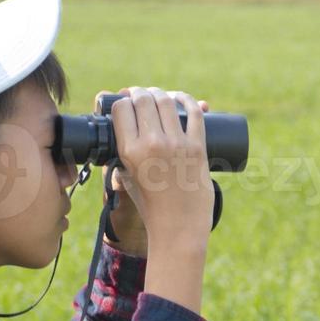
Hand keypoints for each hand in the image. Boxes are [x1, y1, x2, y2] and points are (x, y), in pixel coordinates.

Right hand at [107, 86, 212, 257]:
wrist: (178, 227)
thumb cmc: (150, 207)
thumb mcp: (127, 179)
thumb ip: (123, 158)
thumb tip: (127, 135)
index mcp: (130, 151)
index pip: (122, 109)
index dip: (122, 102)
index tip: (125, 103)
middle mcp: (152, 144)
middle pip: (143, 99)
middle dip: (139, 93)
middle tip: (140, 96)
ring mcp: (177, 144)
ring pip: (167, 101)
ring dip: (160, 93)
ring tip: (157, 96)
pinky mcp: (198, 147)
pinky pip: (195, 113)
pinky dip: (189, 100)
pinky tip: (182, 98)